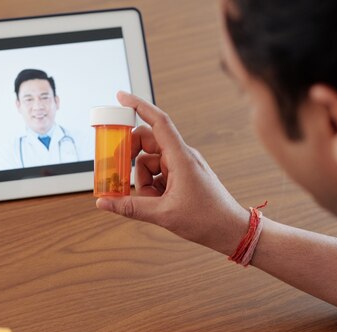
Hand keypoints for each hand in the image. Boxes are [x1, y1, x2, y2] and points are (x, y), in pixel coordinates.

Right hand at [96, 91, 248, 255]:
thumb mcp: (163, 214)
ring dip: (143, 180)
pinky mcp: (182, 176)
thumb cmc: (207, 218)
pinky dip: (152, 187)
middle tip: (120, 171)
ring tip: (153, 200)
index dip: (138, 106)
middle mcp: (181, 156)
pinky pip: (158, 174)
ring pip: (149, 162)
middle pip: (147, 142)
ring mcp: (181, 166)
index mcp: (181, 157)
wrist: (231, 230)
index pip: (158, 122)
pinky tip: (159, 202)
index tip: (121, 96)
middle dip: (131, 157)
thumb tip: (104, 202)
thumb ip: (130, 207)